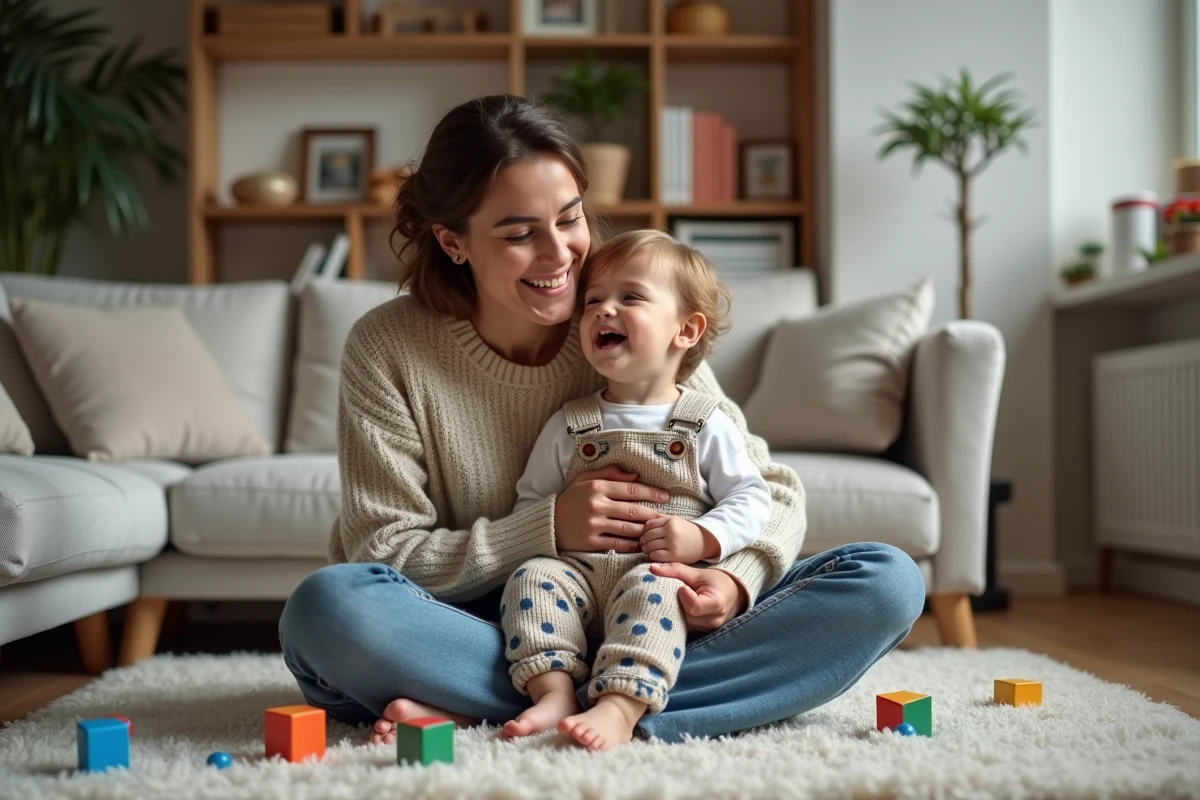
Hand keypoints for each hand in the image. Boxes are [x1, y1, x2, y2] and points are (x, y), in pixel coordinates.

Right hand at [553, 465, 669, 553]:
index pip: (632, 489)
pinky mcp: (591, 542)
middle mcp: (596, 505)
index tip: (665, 497)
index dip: (652, 493)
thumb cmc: (572, 499)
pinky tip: (640, 543)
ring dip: (645, 530)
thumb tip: (635, 475)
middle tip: (665, 516)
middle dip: (653, 514)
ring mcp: (594, 525)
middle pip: (634, 510)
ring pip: (629, 528)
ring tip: (655, 530)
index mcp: (597, 487)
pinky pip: (618, 544)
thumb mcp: (586, 479)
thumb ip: (610, 473)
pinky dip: (632, 545)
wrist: (550, 523)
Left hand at [639, 516, 716, 562]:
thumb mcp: (675, 520)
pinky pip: (654, 555)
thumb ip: (660, 519)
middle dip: (643, 541)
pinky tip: (655, 555)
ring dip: (646, 549)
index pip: (648, 525)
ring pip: (649, 546)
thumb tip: (642, 522)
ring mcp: (672, 543)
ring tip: (648, 550)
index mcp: (670, 521)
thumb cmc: (686, 531)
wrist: (704, 542)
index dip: (645, 531)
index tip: (645, 535)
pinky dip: (652, 556)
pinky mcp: (673, 555)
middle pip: (647, 536)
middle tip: (644, 544)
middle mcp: (671, 531)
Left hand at [648, 562, 747, 631]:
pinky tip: (674, 608)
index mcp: (716, 604)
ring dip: (674, 611)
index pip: (693, 606)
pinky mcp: (701, 633)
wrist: (732, 594)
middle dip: (675, 603)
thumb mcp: (698, 573)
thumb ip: (675, 570)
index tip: (681, 587)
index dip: (684, 596)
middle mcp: (713, 621)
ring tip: (673, 599)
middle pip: (685, 615)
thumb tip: (652, 568)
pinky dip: (677, 618)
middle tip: (669, 592)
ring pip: (682, 623)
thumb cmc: (716, 581)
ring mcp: (707, 630)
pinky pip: (684, 628)